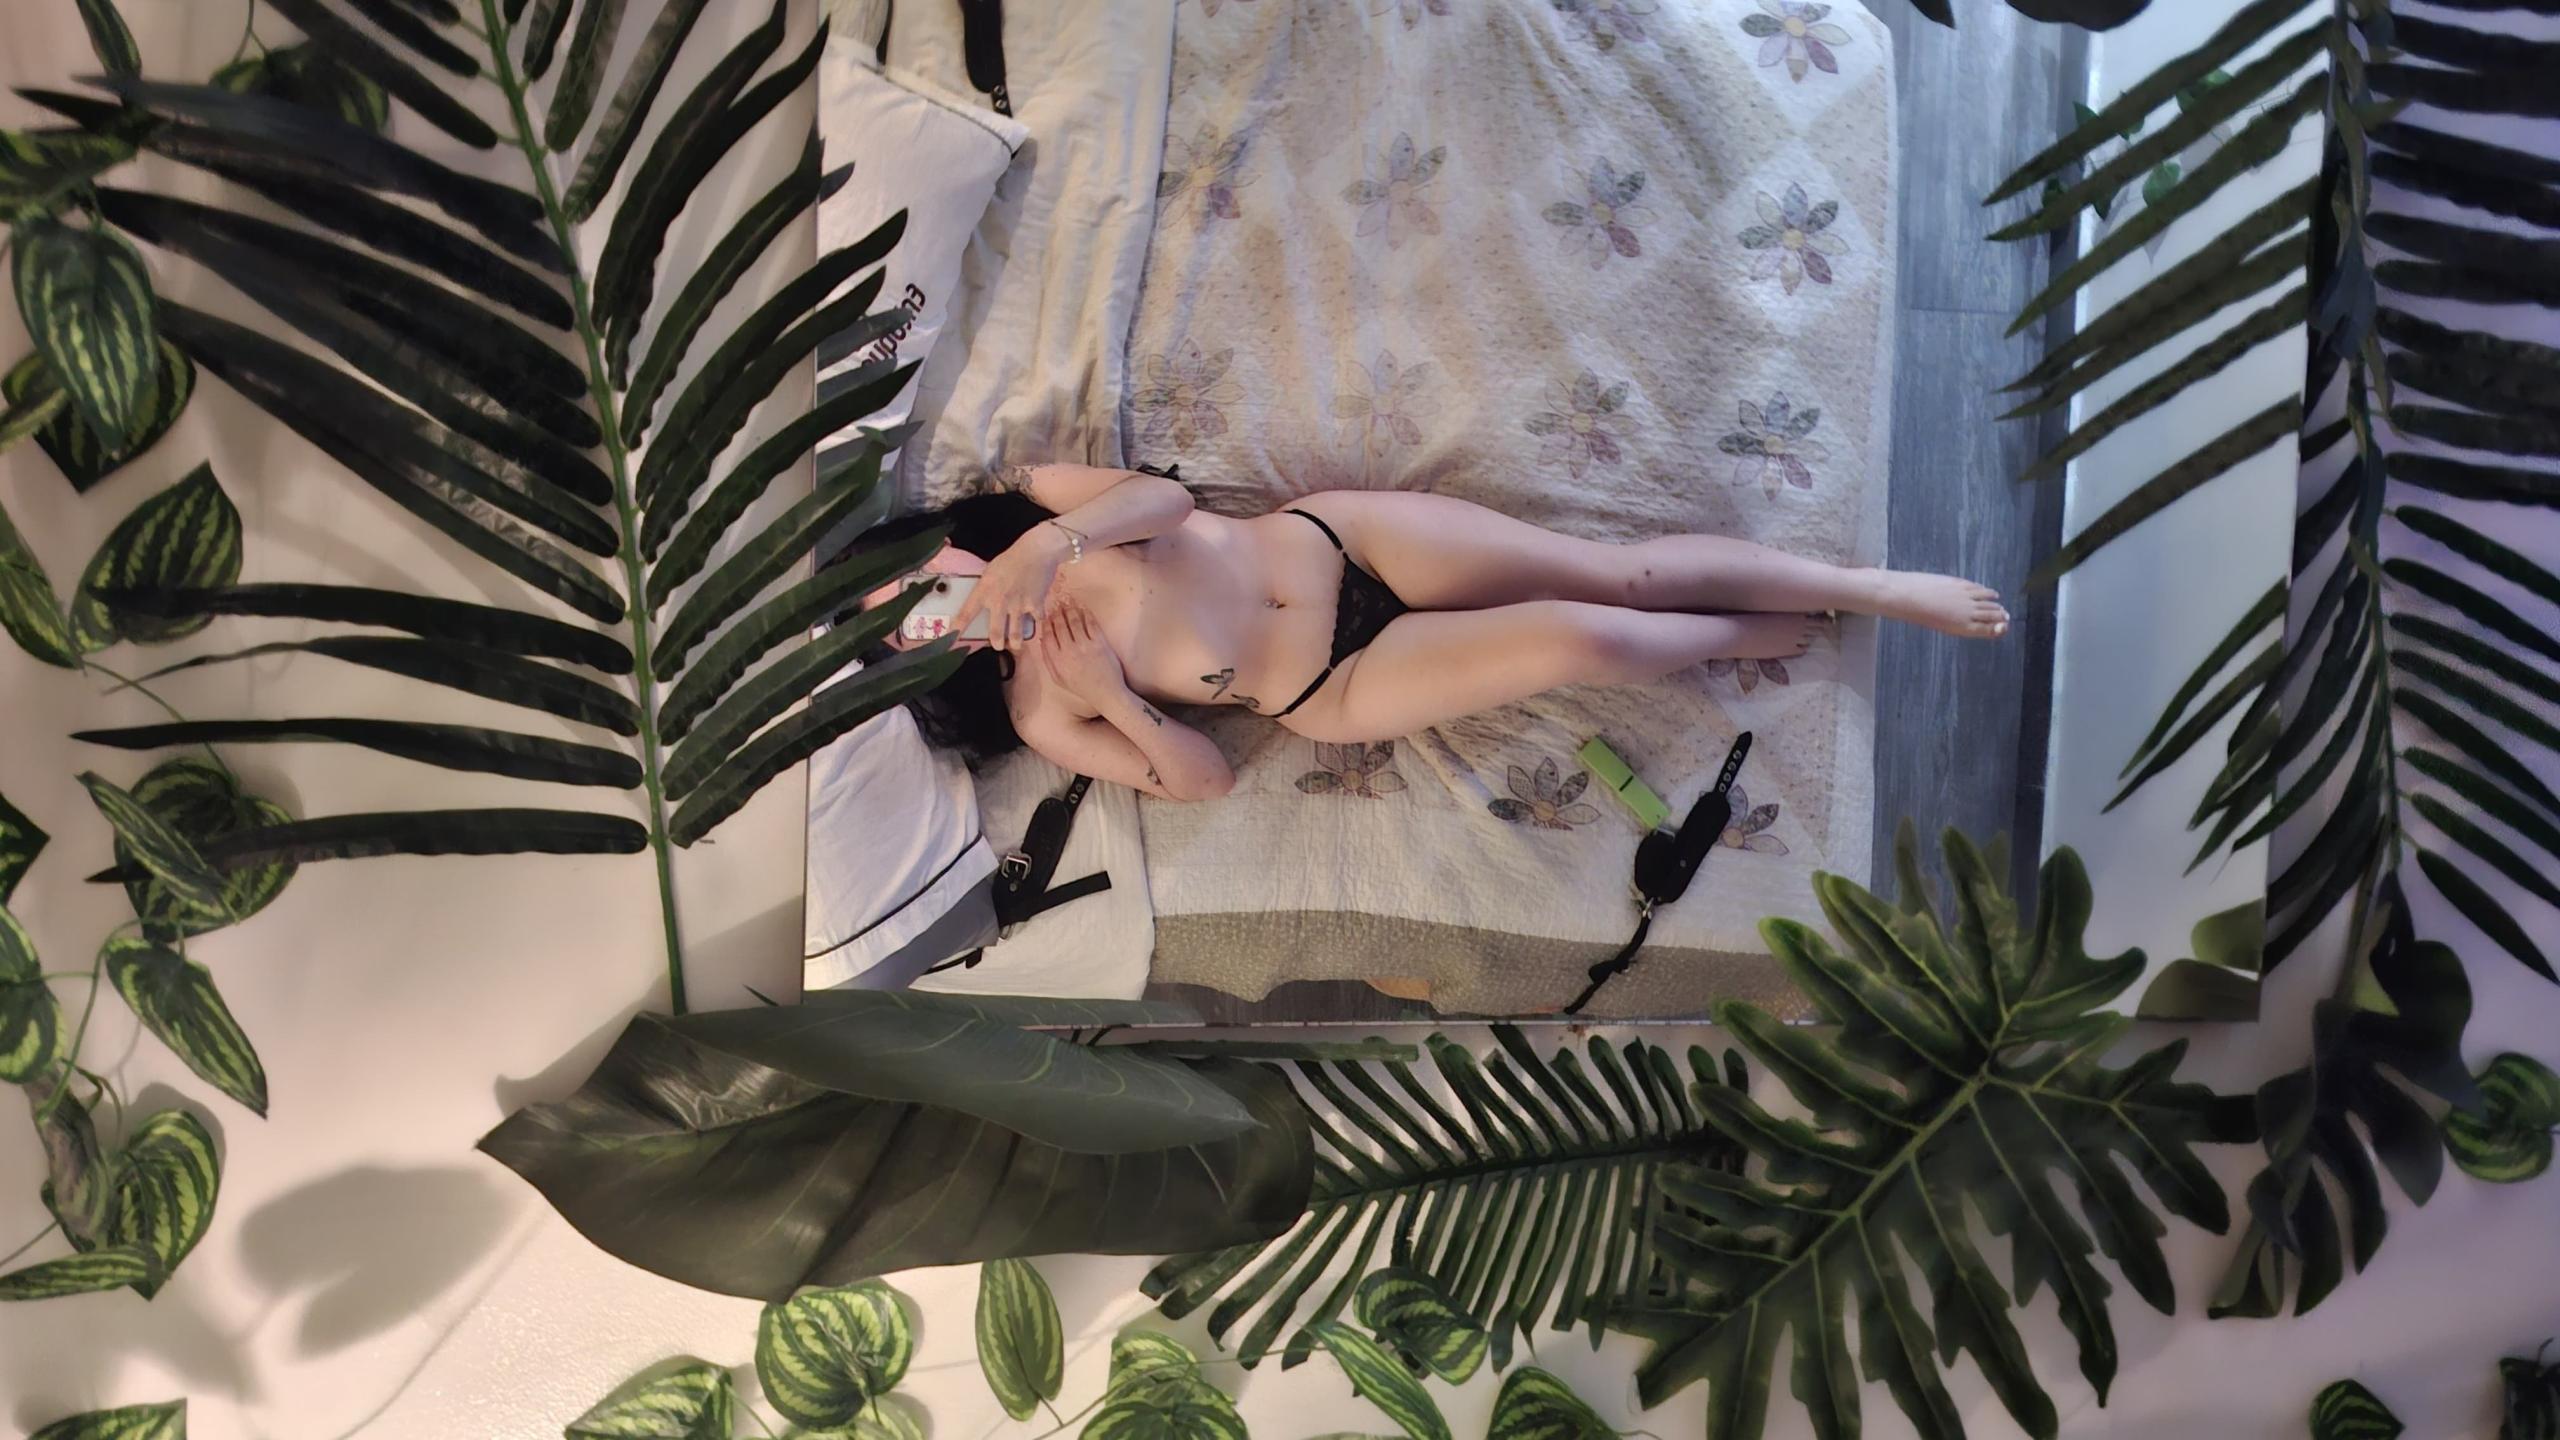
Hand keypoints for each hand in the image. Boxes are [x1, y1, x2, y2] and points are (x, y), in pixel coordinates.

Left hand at [952, 526, 1067, 651]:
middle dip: (996, 643)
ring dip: (1015, 642)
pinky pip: (1036, 620)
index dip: (957, 629)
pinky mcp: (1035, 605)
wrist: (1037, 551)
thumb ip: (987, 588)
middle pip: (996, 634)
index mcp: (984, 591)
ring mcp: (1018, 605)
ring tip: (1015, 643)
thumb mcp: (991, 571)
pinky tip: (1035, 617)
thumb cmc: (1011, 558)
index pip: (966, 614)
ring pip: (1016, 635)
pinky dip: (1036, 619)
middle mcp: (999, 602)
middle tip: (997, 645)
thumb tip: (986, 600)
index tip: (950, 641)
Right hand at [1037, 596, 1125, 702]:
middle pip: (1060, 625)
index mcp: (1058, 661)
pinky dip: (1085, 613)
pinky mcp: (1099, 643)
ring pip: (1074, 621)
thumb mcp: (1059, 678)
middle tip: (1057, 604)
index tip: (1047, 616)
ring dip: (1070, 609)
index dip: (1046, 623)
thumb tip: (1042, 640)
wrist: (1106, 693)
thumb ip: (1048, 660)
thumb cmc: (1082, 687)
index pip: (1048, 636)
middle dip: (1057, 613)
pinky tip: (1082, 607)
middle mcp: (1070, 651)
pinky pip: (1090, 623)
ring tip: (1068, 602)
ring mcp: (1085, 646)